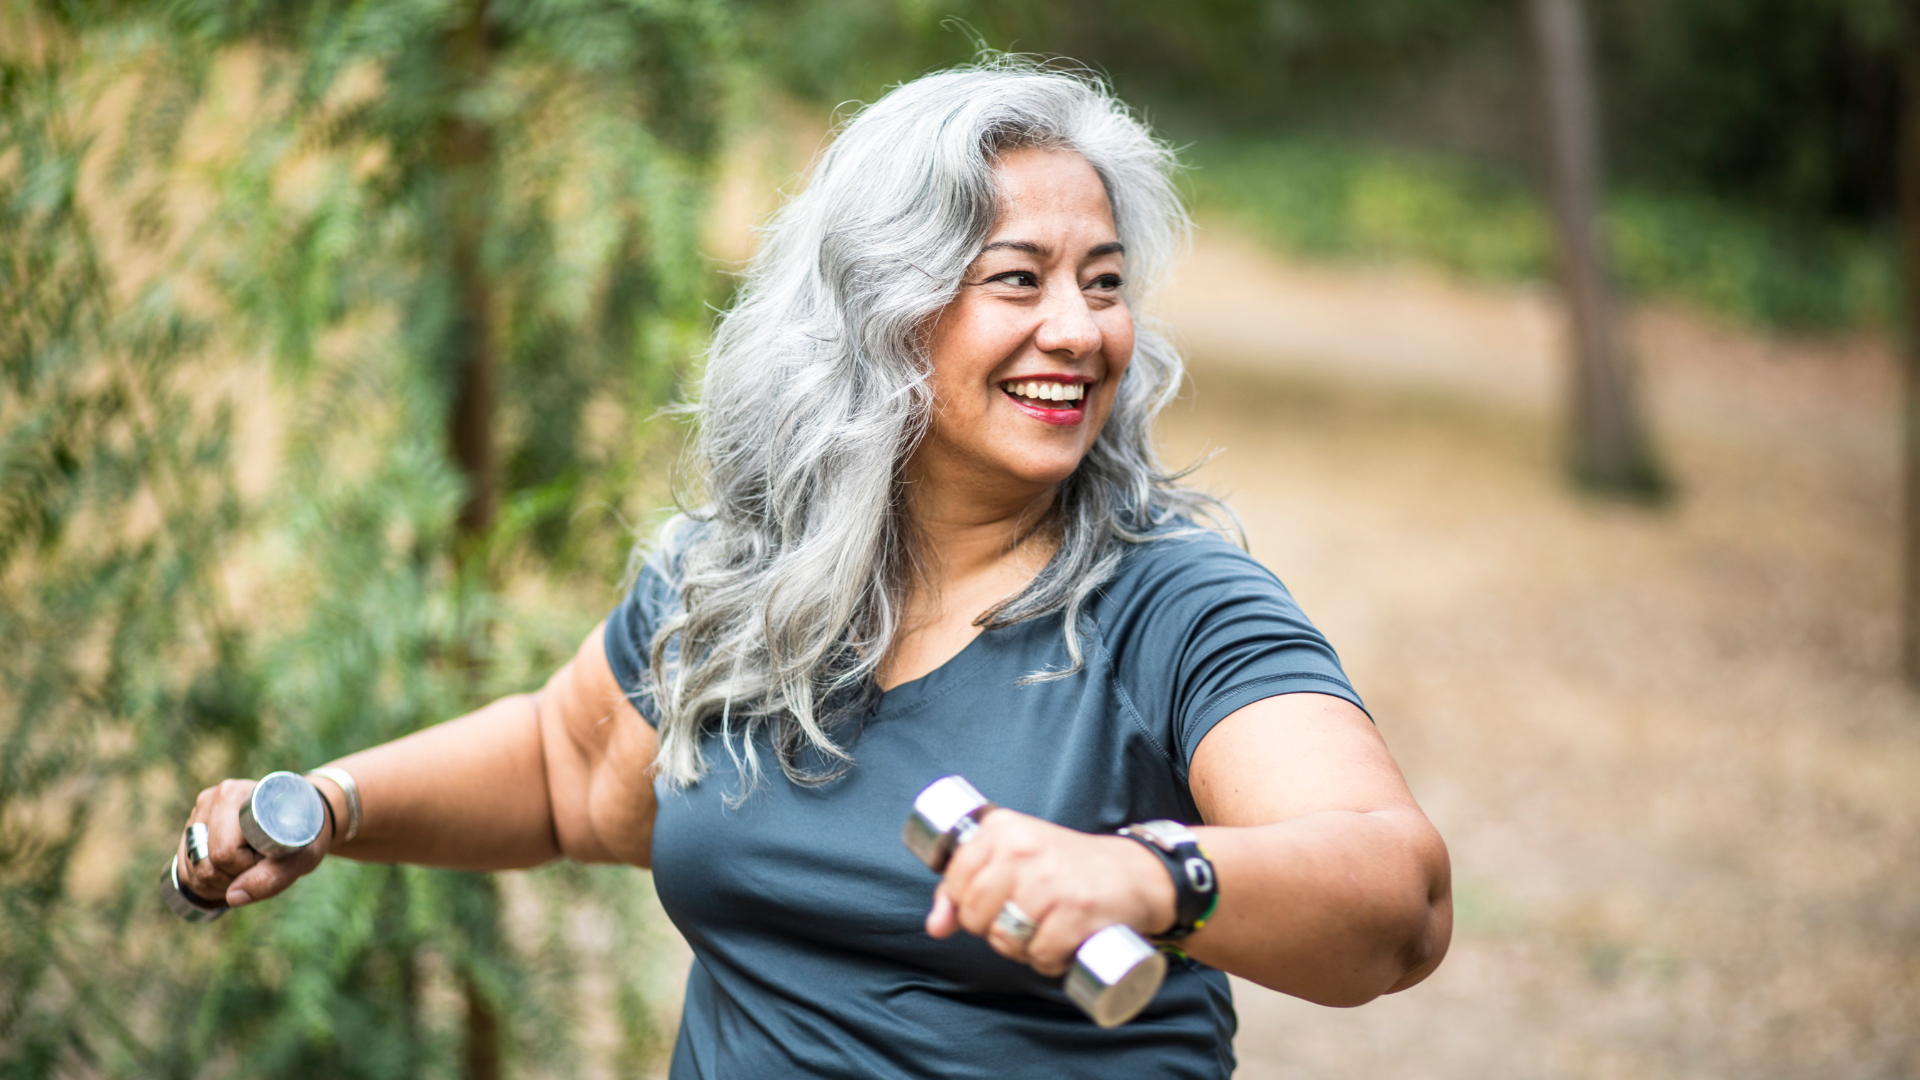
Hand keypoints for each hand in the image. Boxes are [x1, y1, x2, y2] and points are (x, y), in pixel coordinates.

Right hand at [174, 779, 332, 907]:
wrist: (303, 816)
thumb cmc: (304, 834)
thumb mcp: (301, 858)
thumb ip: (272, 878)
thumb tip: (232, 897)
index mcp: (239, 797)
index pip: (224, 852)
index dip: (245, 869)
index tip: (268, 861)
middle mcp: (213, 799)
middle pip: (205, 862)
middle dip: (231, 878)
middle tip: (259, 867)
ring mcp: (199, 814)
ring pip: (191, 869)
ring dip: (217, 883)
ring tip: (247, 869)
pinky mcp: (193, 829)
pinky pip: (184, 869)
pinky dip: (203, 882)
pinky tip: (229, 875)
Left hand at [925, 809, 1174, 976]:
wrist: (1134, 872)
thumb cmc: (1067, 866)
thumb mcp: (1014, 858)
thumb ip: (967, 884)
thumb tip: (935, 927)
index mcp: (1002, 828)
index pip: (954, 881)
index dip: (967, 903)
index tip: (994, 901)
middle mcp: (1022, 849)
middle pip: (975, 916)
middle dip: (993, 930)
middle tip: (1023, 920)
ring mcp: (1048, 880)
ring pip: (1005, 940)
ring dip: (1023, 950)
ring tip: (1044, 932)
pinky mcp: (1075, 910)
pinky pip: (1040, 955)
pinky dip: (1050, 961)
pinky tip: (1063, 945)